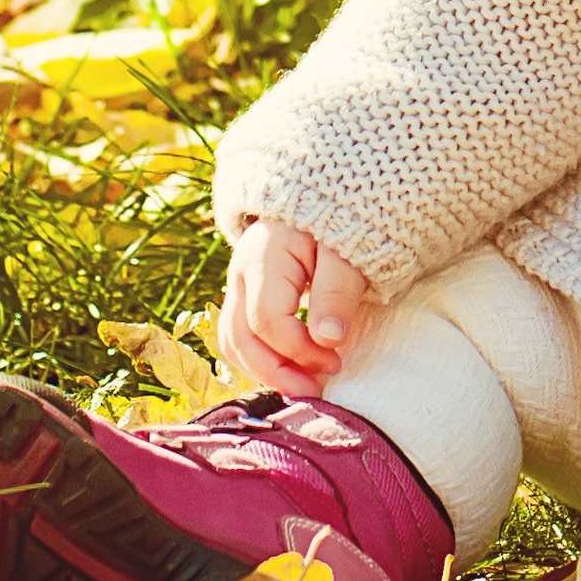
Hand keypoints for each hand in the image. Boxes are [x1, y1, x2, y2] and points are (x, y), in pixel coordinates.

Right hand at [219, 217, 377, 394]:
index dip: (298, 350)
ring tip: (302, 386)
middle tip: (314, 392)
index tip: (336, 361)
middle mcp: (241, 271)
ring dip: (263, 369)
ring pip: (233, 340)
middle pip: (239, 337)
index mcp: (264, 255)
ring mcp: (239, 282)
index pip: (266, 320)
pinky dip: (261, 356)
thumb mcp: (348, 249)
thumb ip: (337, 292)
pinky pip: (241, 333)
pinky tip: (290, 369)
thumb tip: (327, 341)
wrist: (328, 188)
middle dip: (274, 372)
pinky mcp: (248, 293)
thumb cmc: (341, 216)